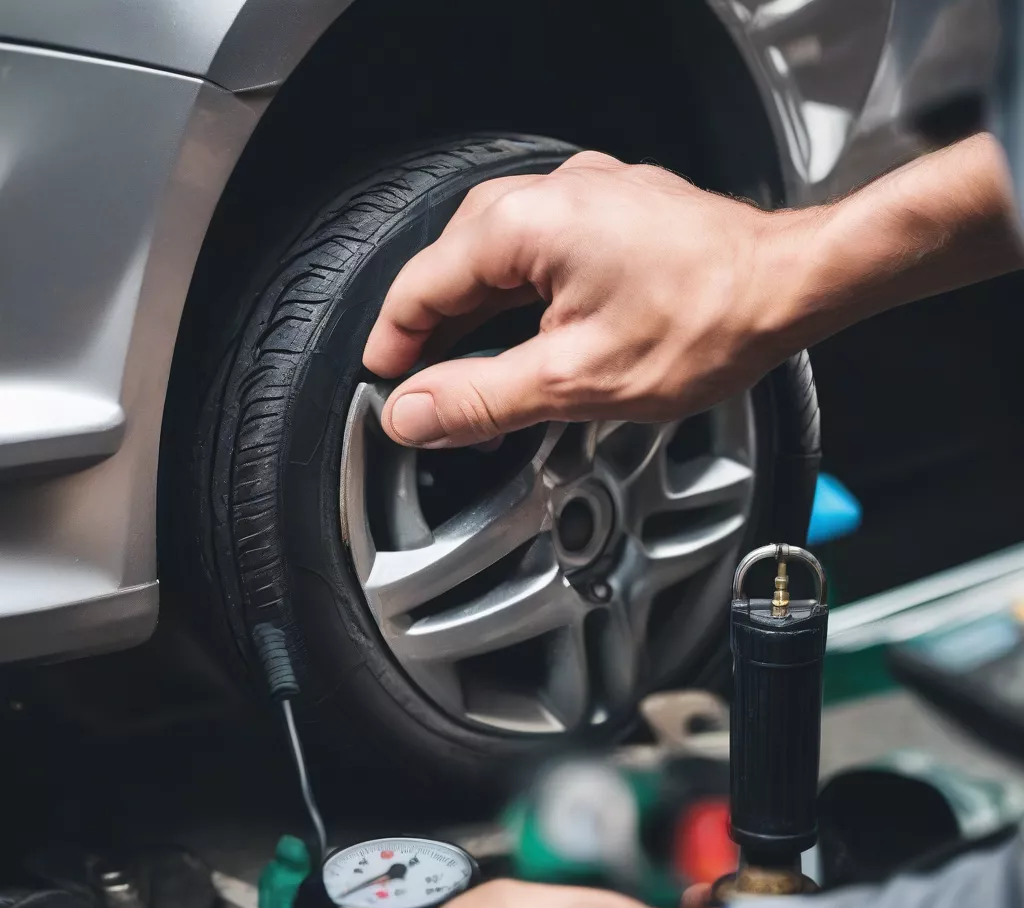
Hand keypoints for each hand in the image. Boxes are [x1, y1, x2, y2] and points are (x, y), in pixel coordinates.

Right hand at [363, 150, 817, 447]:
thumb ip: (482, 398)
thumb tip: (414, 414)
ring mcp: (588, 197)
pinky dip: (522, 294)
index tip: (385, 383)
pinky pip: (543, 249)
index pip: (422, 285)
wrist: (793, 286)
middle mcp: (552, 194)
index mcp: (526, 225)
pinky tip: (527, 332)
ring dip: (478, 313)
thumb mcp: (577, 380)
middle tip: (427, 386)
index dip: (394, 342)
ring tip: (471, 368)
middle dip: (434, 330)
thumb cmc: (708, 320)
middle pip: (455, 265)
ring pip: (500, 256)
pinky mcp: (616, 212)